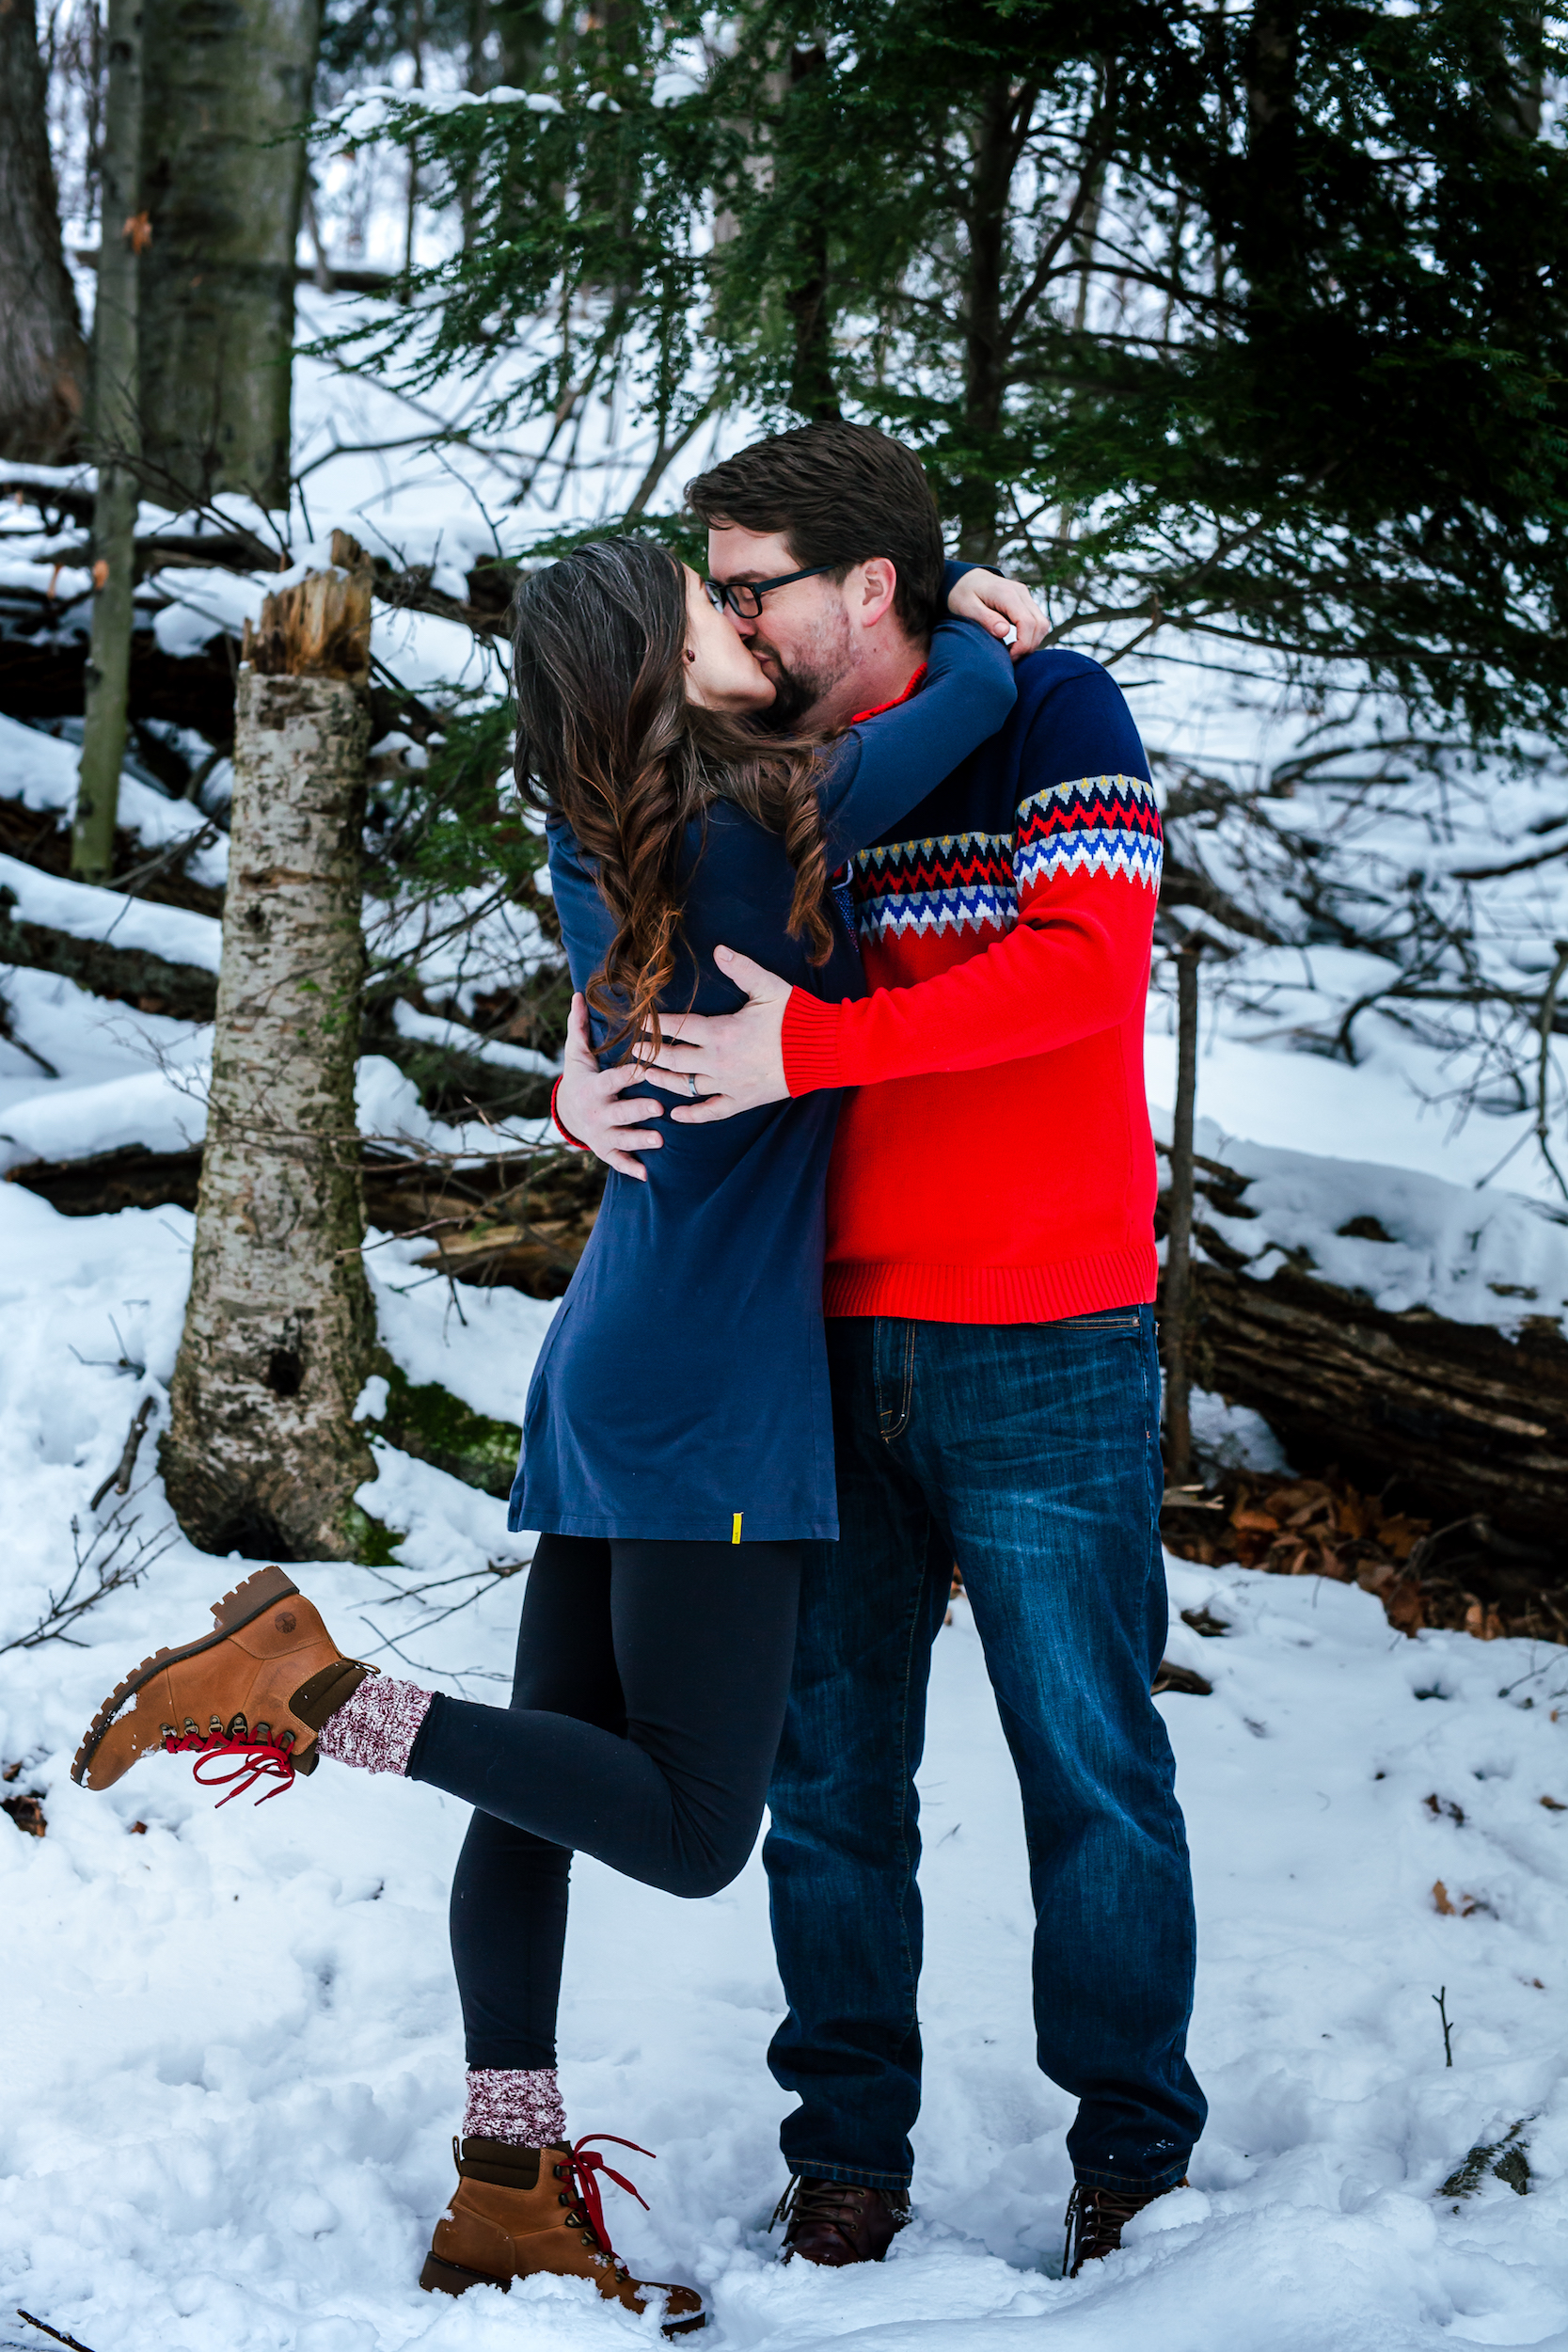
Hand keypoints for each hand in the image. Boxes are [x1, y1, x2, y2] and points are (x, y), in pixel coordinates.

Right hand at [554, 991, 663, 1178]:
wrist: (567, 1114)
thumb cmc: (580, 1077)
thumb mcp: (576, 1054)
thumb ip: (579, 1027)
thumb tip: (579, 994)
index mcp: (593, 1087)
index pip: (612, 1080)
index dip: (627, 1075)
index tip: (644, 1069)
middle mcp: (597, 1112)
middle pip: (620, 1112)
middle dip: (638, 1111)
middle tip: (658, 1109)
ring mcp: (601, 1134)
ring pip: (623, 1139)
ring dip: (640, 1141)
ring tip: (660, 1140)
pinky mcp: (605, 1150)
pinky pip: (618, 1162)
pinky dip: (631, 1168)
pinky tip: (647, 1174)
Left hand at [634, 945, 791, 1121]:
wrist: (824, 1050)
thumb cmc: (796, 1017)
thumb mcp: (768, 987)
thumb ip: (741, 969)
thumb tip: (717, 949)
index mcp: (721, 1032)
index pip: (677, 1028)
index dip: (655, 1024)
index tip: (639, 1021)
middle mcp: (718, 1062)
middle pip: (673, 1059)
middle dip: (650, 1053)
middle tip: (633, 1050)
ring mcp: (729, 1085)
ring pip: (685, 1086)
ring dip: (663, 1080)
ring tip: (646, 1074)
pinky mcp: (743, 1100)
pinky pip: (711, 1111)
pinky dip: (692, 1114)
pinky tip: (675, 1114)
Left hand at [947, 569, 1048, 660]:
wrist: (966, 578)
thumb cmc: (962, 594)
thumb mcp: (966, 608)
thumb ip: (986, 619)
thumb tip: (1004, 633)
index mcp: (1006, 593)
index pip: (1027, 623)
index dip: (1022, 645)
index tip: (1008, 657)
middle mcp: (1020, 592)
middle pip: (1040, 625)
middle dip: (1028, 647)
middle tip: (1009, 658)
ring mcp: (1026, 596)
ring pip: (1043, 624)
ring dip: (1031, 642)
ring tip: (1011, 652)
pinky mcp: (1026, 601)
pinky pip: (1038, 622)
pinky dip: (1031, 636)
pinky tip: (1014, 644)